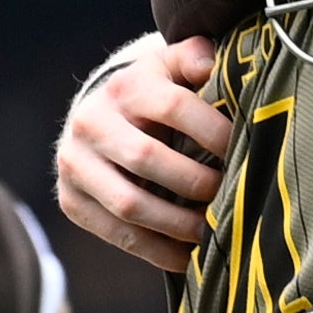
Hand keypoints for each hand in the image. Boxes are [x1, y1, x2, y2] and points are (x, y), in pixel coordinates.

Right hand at [56, 35, 232, 274]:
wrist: (96, 112)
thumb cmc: (151, 91)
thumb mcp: (169, 65)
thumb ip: (193, 57)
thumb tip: (210, 63)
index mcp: (124, 85)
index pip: (173, 106)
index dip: (213, 132)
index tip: (241, 150)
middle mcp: (91, 121)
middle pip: (148, 159)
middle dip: (196, 183)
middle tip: (230, 196)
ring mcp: (75, 164)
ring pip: (130, 204)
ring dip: (178, 225)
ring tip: (212, 231)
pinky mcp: (71, 200)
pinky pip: (117, 234)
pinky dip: (157, 251)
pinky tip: (188, 256)